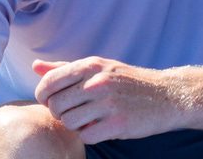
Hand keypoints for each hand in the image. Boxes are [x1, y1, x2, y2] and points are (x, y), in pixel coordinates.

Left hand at [32, 58, 177, 143]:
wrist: (167, 95)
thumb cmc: (129, 82)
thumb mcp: (100, 68)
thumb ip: (66, 68)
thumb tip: (36, 66)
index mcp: (92, 65)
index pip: (49, 82)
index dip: (44, 96)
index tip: (54, 101)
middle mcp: (99, 82)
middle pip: (55, 106)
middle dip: (61, 113)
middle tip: (76, 112)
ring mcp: (109, 103)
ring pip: (69, 123)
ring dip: (76, 126)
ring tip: (90, 119)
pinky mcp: (118, 123)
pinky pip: (86, 136)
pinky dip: (91, 135)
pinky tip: (102, 127)